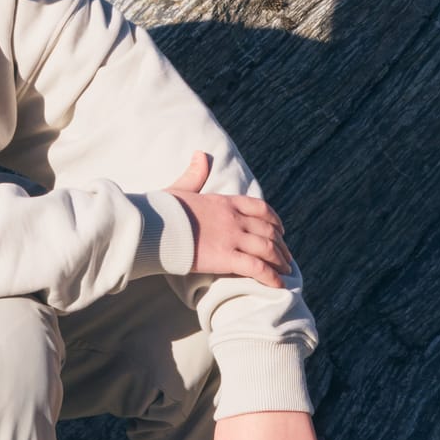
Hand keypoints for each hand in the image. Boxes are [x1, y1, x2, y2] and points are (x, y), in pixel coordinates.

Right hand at [169, 151, 291, 286]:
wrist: (153, 225)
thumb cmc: (162, 209)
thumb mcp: (182, 187)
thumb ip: (195, 174)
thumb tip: (200, 154)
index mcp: (224, 202)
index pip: (259, 208)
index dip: (274, 220)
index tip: (280, 230)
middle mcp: (233, 218)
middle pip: (268, 230)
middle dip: (280, 245)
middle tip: (286, 258)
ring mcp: (231, 237)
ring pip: (267, 248)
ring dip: (280, 261)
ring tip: (286, 272)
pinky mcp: (225, 257)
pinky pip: (256, 267)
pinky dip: (271, 277)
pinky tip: (278, 285)